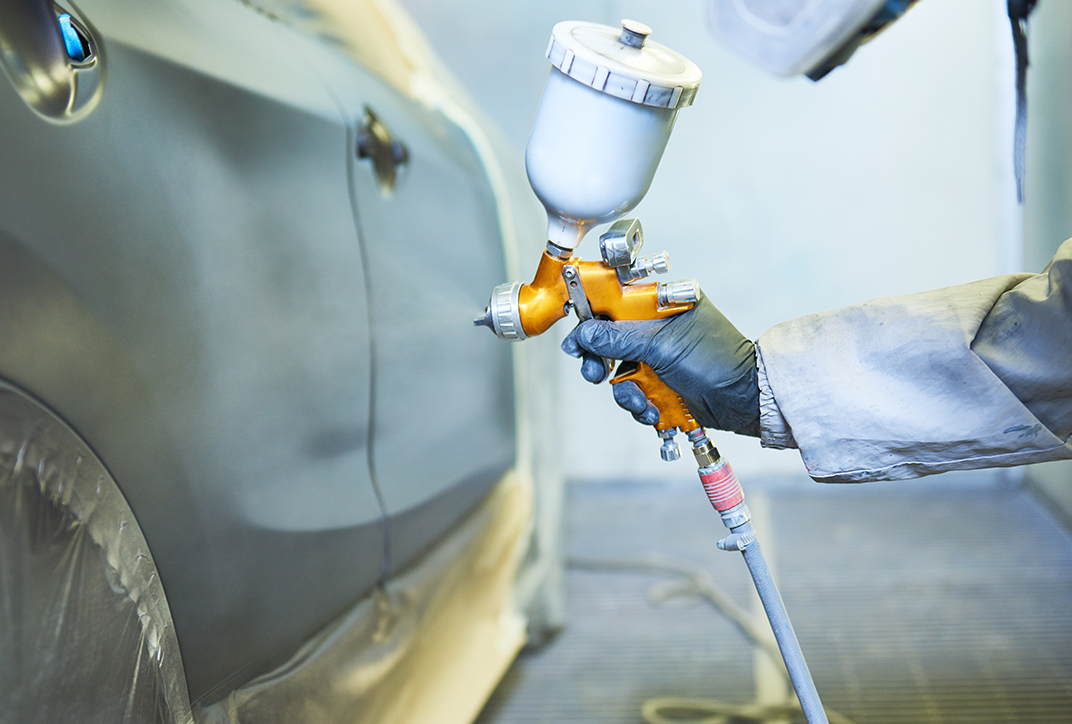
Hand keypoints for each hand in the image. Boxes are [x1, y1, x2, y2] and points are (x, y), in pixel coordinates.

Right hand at [560, 294, 760, 436]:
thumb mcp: (662, 346)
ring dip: (625, 392)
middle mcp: (659, 327)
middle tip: (595, 374)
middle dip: (600, 362)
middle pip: (609, 339)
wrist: (747, 401)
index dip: (591, 318)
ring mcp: (660, 356)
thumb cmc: (717, 362)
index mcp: (662, 303)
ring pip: (620, 370)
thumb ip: (618, 338)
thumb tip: (583, 334)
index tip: (576, 338)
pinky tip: (654, 411)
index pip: (615, 301)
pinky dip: (640, 404)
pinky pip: (635, 391)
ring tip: (641, 402)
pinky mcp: (663, 382)